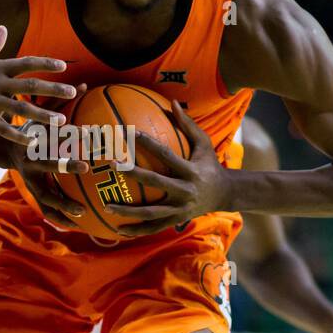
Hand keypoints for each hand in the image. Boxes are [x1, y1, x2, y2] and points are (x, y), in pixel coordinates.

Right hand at [0, 26, 77, 145]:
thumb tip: (3, 29)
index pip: (27, 62)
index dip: (46, 63)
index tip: (64, 66)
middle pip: (30, 85)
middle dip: (54, 88)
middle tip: (73, 92)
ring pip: (21, 108)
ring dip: (43, 114)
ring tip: (61, 120)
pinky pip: (3, 128)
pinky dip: (19, 135)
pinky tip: (34, 142)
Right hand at [7, 83, 90, 232]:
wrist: (2, 148)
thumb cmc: (29, 129)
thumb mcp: (40, 115)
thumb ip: (61, 102)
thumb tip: (82, 85)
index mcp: (34, 141)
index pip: (53, 136)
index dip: (68, 133)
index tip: (88, 131)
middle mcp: (30, 161)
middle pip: (48, 164)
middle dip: (65, 165)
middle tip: (85, 166)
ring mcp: (30, 180)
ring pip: (45, 195)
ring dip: (63, 205)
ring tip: (82, 213)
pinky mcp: (33, 191)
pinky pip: (46, 208)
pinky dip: (60, 218)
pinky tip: (76, 226)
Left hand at [105, 101, 231, 237]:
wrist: (226, 194)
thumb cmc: (210, 165)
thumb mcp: (204, 144)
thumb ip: (188, 125)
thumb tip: (172, 102)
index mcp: (190, 171)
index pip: (166, 155)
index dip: (148, 143)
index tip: (130, 133)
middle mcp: (185, 191)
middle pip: (155, 182)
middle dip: (133, 174)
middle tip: (112, 166)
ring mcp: (179, 209)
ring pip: (151, 212)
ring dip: (128, 211)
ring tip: (107, 206)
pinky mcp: (176, 221)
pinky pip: (153, 228)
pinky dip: (136, 230)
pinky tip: (117, 230)